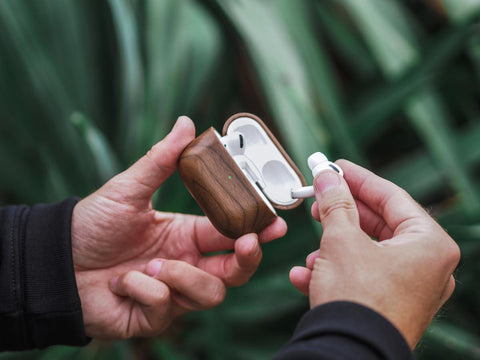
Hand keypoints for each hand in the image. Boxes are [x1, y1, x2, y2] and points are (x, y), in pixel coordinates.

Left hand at [72, 116, 286, 338]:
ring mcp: (172, 292)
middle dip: (246, 258)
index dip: (256, 229)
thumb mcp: (128, 189)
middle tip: (247, 243)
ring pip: (209, 294)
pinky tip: (122, 283)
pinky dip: (145, 291)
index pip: (230, 233)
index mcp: (185, 234)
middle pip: (234, 270)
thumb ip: (161, 160)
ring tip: (152, 265)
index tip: (275, 222)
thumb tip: (186, 123)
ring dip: (183, 277)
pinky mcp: (153, 316)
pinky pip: (167, 308)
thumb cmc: (91, 225)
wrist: (55, 262)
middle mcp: (185, 263)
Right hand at [289, 160, 459, 347]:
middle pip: (378, 225)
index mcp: (429, 244)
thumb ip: (335, 203)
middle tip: (319, 201)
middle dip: (341, 215)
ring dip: (333, 248)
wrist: (349, 355)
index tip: (335, 167)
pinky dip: (335, 272)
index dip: (358, 179)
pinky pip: (363, 277)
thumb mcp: (341, 241)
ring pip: (366, 252)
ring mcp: (411, 288)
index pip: (392, 197)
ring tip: (311, 252)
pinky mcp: (391, 306)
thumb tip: (326, 176)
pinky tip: (307, 275)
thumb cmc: (357, 300)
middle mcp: (428, 266)